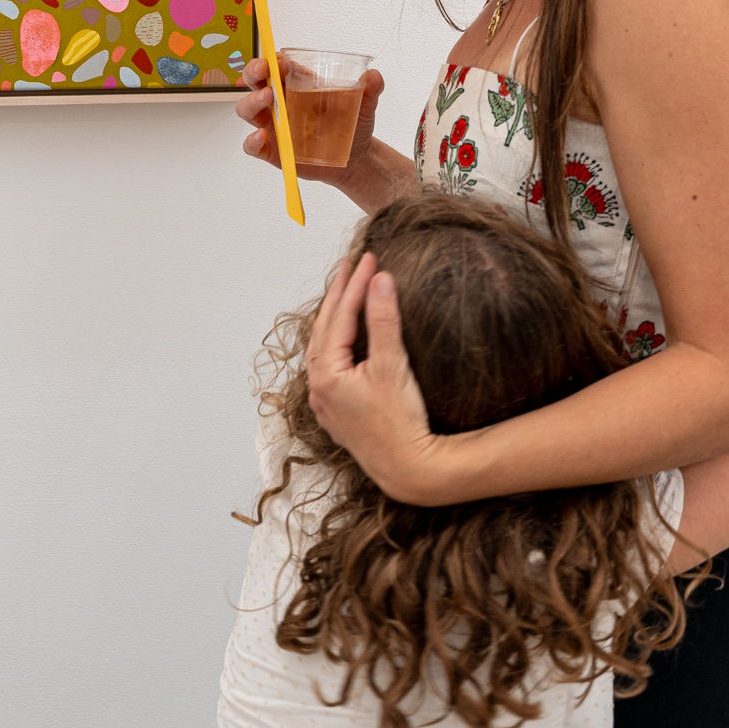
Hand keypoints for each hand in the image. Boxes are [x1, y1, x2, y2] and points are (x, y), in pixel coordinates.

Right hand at [235, 61, 385, 188]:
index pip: (276, 65)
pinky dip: (252, 140)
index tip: (279, 60)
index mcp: (297, 83)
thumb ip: (370, 90)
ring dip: (252, 101)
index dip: (272, 59)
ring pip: (247, 109)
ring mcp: (273, 125)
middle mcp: (280, 102)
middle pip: (255, 81)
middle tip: (264, 71)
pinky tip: (263, 137)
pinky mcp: (272, 150)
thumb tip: (373, 76)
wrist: (355, 159)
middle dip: (254, 72)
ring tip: (267, 100)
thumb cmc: (352, 126)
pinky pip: (252, 145)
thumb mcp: (364, 105)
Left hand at [305, 252, 450, 506]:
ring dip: (335, 319)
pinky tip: (346, 340)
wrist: (409, 470)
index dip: (355, 283)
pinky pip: (330, 366)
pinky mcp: (338, 413)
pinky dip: (338, 344)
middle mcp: (318, 386)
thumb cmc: (400, 422)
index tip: (369, 257)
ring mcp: (326, 401)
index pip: (339, 315)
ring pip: (324, 348)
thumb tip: (380, 279)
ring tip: (346, 293)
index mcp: (325, 371)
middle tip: (352, 265)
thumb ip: (383, 320)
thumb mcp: (393, 365)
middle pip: (325, 328)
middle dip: (339, 295)